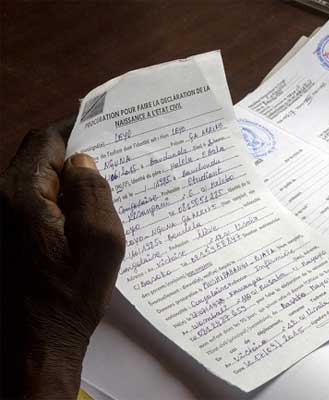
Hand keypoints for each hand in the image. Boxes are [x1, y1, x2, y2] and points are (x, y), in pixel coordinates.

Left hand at [0, 118, 124, 399]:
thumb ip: (93, 193)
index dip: (73, 128)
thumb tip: (82, 163)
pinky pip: (27, 199)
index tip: (102, 124)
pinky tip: (77, 211)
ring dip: (61, 176)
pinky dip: (51, 195)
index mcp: (22, 196)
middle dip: (69, 152)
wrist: (36, 343)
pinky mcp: (1, 234)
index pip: (45, 141)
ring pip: (31, 177)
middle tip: (108, 155)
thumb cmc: (73, 295)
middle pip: (34, 156)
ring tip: (98, 185)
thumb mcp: (102, 242)